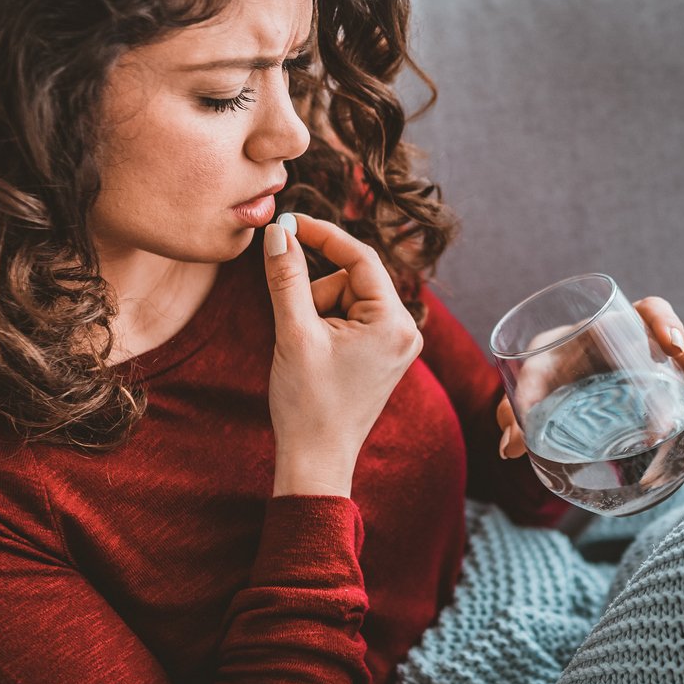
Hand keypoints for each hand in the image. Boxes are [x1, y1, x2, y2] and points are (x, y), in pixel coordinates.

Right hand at [262, 213, 425, 497]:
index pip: (360, 257)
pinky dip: (324, 327)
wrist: (315, 460)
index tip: (288, 223)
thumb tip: (278, 233)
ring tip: (307, 352)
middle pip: (351, 279)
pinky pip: (350, 319)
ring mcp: (396, 343)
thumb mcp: (293, 333)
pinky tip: (315, 357)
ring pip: (346, 298)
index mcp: (394, 322)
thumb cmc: (308, 403)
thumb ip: (287, 278)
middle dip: (316, 294)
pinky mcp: (382, 354)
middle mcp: (405, 329)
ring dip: (317, 313)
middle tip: (297, 329)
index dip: (322, 235)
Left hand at [496, 296, 683, 458]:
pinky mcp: (666, 399)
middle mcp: (646, 344)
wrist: (555, 387)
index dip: (666, 324)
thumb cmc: (546, 369)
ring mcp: (660, 372)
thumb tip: (510, 448)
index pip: (651, 312)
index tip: (671, 347)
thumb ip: (515, 405)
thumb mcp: (530, 379)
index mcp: (617, 324)